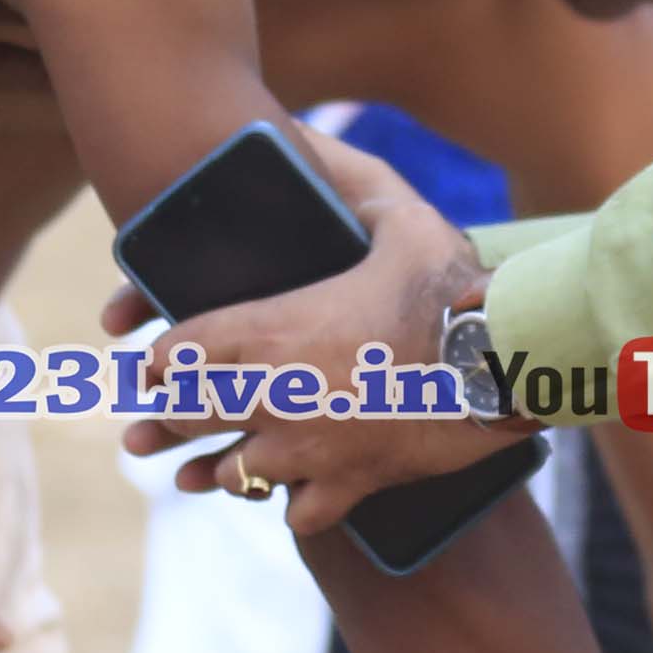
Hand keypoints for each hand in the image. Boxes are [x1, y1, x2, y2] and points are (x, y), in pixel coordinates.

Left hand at [103, 120, 526, 527]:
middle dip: (167, 419)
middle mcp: (274, 394)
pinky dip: (295, 505)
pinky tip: (298, 495)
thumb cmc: (454, 283)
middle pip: (187, 416)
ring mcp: (308, 449)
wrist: (506, 363)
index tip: (151, 366)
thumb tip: (311, 138)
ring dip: (223, 470)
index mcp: (271, 330)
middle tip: (147, 431)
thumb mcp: (401, 215)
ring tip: (207, 472)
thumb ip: (350, 177)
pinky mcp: (350, 486)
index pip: (176, 352)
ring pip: (233, 475)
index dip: (158, 360)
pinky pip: (298, 514)